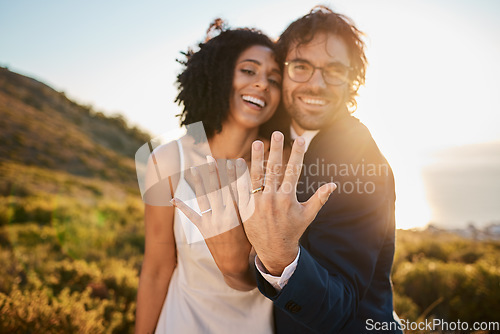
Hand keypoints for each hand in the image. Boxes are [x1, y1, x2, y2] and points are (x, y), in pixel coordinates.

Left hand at [171, 157, 255, 288]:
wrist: (235, 264)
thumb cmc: (248, 243)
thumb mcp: (252, 225)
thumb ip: (250, 208)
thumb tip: (253, 189)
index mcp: (237, 215)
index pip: (235, 190)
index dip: (234, 175)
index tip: (234, 161)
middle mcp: (223, 216)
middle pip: (217, 190)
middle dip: (213, 173)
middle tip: (209, 158)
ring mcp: (211, 222)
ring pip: (203, 198)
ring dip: (197, 182)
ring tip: (193, 169)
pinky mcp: (203, 229)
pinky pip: (191, 216)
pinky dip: (182, 207)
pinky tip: (173, 198)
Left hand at [242, 131, 336, 275]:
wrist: (274, 251)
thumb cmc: (293, 231)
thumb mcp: (308, 215)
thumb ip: (319, 198)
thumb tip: (334, 185)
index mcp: (288, 199)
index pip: (294, 171)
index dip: (297, 154)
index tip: (300, 139)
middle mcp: (272, 199)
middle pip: (274, 169)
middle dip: (277, 150)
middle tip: (277, 133)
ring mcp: (257, 203)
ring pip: (256, 176)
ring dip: (256, 158)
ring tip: (258, 142)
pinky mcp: (246, 208)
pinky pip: (241, 189)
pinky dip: (239, 176)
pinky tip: (237, 162)